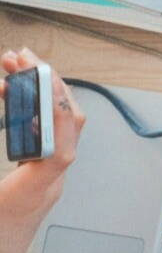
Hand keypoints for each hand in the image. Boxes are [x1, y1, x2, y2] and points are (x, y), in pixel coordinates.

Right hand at [0, 48, 84, 232]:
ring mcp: (49, 178)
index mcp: (31, 194)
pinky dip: (35, 110)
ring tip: (14, 67)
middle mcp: (49, 184)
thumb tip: (3, 110)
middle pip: (66, 130)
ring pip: (59, 128)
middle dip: (49, 88)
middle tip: (23, 58)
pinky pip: (49, 134)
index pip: (59, 154)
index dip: (55, 115)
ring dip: (42, 94)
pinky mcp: (42, 173)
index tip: (43, 81)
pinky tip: (12, 93)